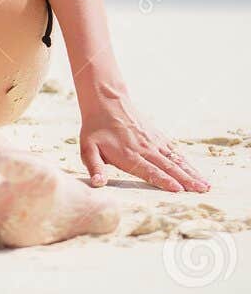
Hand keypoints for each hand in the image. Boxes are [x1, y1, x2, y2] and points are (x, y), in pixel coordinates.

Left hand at [79, 81, 209, 192]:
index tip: (179, 190)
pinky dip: (186, 161)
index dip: (164, 180)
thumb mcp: (88, 148)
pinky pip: (174, 151)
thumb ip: (94, 167)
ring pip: (176, 159)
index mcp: (129, 155)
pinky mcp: (158, 137)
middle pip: (168, 166)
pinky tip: (195, 170)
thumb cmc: (95, 129)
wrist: (106, 102)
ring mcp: (154, 142)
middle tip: (201, 191)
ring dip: (191, 172)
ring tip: (205, 185)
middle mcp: (145, 149)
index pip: (149, 170)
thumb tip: (98, 183)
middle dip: (185, 180)